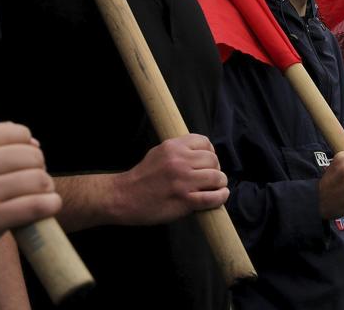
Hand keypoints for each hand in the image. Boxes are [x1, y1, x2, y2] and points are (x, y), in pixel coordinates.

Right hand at [0, 123, 59, 274]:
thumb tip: (35, 142)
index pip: (19, 132)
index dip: (29, 147)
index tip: (22, 164)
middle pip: (33, 156)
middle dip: (39, 169)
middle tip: (30, 183)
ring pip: (38, 180)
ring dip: (46, 188)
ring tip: (38, 196)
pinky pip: (36, 205)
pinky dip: (50, 205)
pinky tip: (48, 206)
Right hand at [112, 134, 227, 224]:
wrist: (124, 197)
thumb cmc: (142, 177)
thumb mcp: (158, 153)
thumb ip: (179, 150)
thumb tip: (202, 153)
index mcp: (173, 147)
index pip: (205, 142)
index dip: (210, 152)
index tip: (207, 162)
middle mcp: (179, 161)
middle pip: (213, 160)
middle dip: (216, 169)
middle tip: (211, 178)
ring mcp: (182, 181)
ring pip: (217, 177)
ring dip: (220, 183)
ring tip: (215, 188)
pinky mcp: (184, 200)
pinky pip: (212, 198)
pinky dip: (220, 197)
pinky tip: (219, 197)